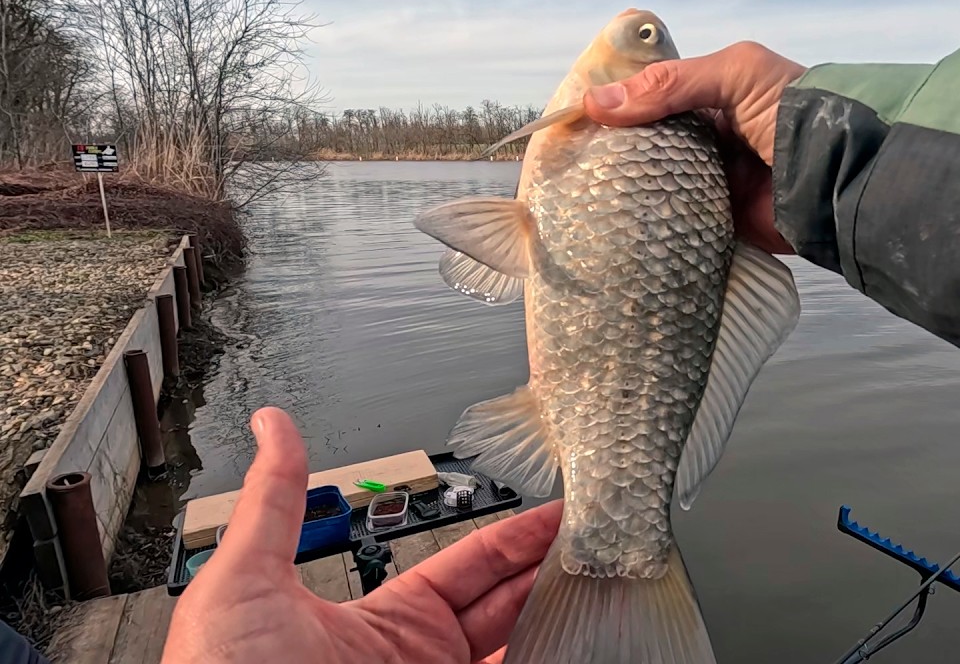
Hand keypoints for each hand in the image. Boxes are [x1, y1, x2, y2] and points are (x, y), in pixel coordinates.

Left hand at [161, 407, 562, 663]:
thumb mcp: (247, 579)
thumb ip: (276, 502)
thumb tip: (271, 424)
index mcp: (383, 622)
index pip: (470, 567)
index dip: (516, 538)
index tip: (556, 513)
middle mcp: (420, 660)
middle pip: (509, 604)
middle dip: (553, 569)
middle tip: (602, 537)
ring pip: (521, 647)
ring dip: (561, 615)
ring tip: (606, 582)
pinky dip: (548, 660)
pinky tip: (580, 642)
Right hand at [581, 42, 806, 254]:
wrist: (838, 177)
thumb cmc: (793, 110)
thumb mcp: (734, 74)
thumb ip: (670, 84)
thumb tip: (597, 103)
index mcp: (711, 98)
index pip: (651, 100)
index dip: (616, 108)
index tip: (573, 121)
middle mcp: (707, 140)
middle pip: (648, 145)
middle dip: (614, 153)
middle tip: (569, 163)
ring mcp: (710, 183)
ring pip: (655, 184)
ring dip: (627, 189)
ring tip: (580, 194)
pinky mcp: (715, 222)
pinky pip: (674, 221)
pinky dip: (650, 223)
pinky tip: (613, 223)